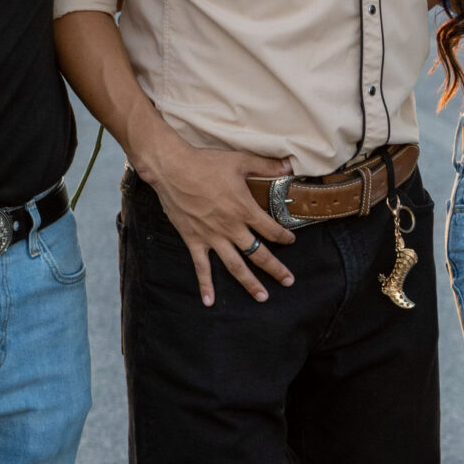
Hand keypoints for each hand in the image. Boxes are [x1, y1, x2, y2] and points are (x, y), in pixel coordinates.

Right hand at [136, 142, 300, 305]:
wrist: (172, 169)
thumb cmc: (206, 163)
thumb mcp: (241, 161)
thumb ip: (267, 166)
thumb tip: (290, 165)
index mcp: (245, 210)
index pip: (271, 230)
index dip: (284, 237)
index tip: (291, 241)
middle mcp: (231, 228)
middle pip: (258, 254)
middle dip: (276, 269)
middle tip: (289, 281)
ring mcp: (212, 237)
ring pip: (235, 266)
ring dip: (250, 283)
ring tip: (262, 297)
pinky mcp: (194, 240)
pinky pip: (201, 267)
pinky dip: (205, 285)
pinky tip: (210, 302)